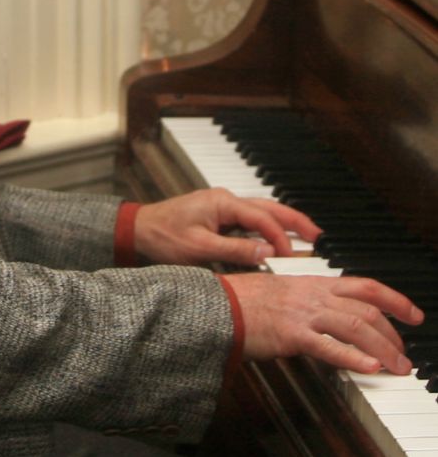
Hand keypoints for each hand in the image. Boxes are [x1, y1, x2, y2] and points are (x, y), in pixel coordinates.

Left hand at [133, 187, 320, 267]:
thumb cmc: (163, 237)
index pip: (261, 218)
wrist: (139, 230)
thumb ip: (235, 251)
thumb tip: (267, 254)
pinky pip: (249, 220)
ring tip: (306, 235)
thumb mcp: (200, 250)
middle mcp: (225, 200)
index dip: (280, 237)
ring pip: (261, 211)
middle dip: (294, 220)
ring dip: (283, 222)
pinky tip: (277, 239)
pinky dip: (266, 228)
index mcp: (222, 202)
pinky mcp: (218, 216)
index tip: (292, 256)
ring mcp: (222, 207)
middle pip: (268, 207)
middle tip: (317, 234)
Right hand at [227, 270, 423, 374]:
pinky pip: (329, 346)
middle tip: (405, 355)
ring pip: (356, 326)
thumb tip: (326, 317)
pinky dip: (354, 358)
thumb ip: (306, 301)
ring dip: (384, 348)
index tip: (412, 314)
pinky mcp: (292, 334)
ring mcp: (304, 313)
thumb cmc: (241, 301)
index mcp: (312, 283)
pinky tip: (370, 368)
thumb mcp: (280, 293)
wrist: (217, 305)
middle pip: (367, 309)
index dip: (393, 299)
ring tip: (398, 368)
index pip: (364, 286)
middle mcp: (313, 294)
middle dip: (393, 334)